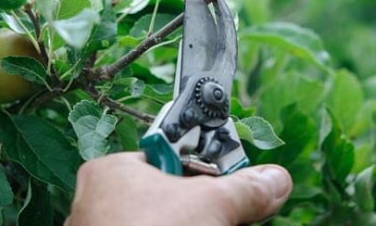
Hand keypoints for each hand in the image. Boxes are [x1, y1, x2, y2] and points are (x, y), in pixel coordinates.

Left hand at [64, 152, 292, 225]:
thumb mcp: (212, 205)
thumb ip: (245, 189)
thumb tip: (276, 179)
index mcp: (111, 172)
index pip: (167, 156)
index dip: (202, 170)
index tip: (227, 187)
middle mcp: (99, 204)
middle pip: (168, 196)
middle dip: (203, 209)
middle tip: (228, 216)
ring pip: (161, 223)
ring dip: (195, 224)